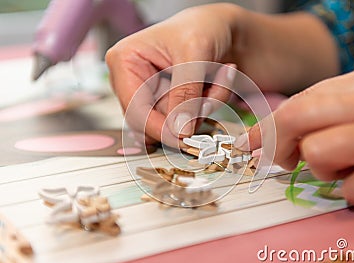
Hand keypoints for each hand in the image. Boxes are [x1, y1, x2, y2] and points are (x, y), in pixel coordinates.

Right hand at [106, 3, 240, 145]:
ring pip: (174, 124)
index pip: (135, 109)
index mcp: (125, 61)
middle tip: (211, 95)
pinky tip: (215, 83)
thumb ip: (186, 92)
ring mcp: (151, 94)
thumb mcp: (195, 53)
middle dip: (188, 112)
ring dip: (204, 107)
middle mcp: (133, 81)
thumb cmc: (202, 27)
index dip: (160, 128)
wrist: (220, 27)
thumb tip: (180, 130)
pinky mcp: (169, 103)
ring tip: (219, 78)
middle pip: (153, 122)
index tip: (185, 136)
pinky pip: (188, 120)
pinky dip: (207, 106)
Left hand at [238, 63, 353, 206]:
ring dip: (324, 169)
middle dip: (275, 143)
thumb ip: (329, 111)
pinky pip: (350, 189)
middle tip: (282, 160)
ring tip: (349, 167)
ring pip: (315, 151)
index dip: (267, 126)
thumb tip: (276, 136)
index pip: (298, 101)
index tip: (249, 142)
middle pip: (294, 118)